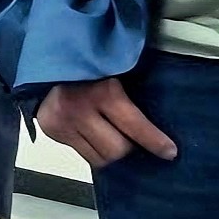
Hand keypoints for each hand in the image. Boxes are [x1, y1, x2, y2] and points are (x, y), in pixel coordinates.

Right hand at [36, 76, 177, 167]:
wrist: (48, 59)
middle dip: (130, 149)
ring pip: (98, 159)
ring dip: (111, 154)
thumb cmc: (91, 63)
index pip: (134, 125)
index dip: (154, 142)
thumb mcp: (115, 70)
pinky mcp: (53, 132)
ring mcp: (64, 124)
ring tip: (116, 139)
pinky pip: (82, 154)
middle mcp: (81, 110)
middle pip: (116, 151)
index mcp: (104, 91)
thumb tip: (157, 120)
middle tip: (136, 141)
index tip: (170, 152)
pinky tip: (97, 137)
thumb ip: (130, 94)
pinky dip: (94, 150)